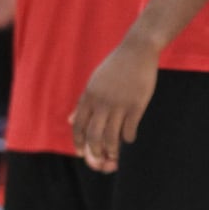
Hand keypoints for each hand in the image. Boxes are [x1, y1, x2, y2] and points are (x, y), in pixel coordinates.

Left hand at [70, 37, 159, 172]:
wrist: (137, 50)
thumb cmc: (115, 66)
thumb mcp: (94, 82)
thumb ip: (83, 103)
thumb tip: (71, 120)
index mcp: (89, 96)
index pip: (78, 126)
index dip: (78, 142)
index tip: (81, 153)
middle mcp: (102, 102)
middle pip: (94, 135)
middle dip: (95, 152)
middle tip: (99, 159)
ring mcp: (120, 103)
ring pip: (112, 136)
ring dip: (112, 149)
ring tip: (115, 155)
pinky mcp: (137, 104)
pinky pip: (130, 128)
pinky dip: (128, 137)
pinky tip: (130, 138)